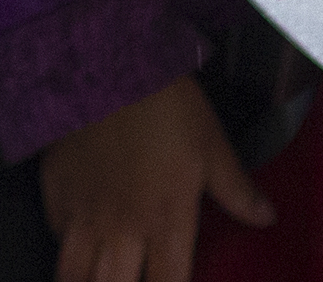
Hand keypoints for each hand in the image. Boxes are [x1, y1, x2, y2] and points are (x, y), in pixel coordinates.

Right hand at [36, 76, 273, 281]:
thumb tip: (267, 218)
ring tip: (95, 279)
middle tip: (126, 279)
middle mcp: (121, 228)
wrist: (105, 63)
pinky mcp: (55, 190)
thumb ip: (237, 190)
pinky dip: (66, 244)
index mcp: (166, 222)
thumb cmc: (165, 103)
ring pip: (73, 274)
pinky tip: (76, 238)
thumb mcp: (212, 144)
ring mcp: (83, 212)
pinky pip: (55, 233)